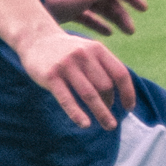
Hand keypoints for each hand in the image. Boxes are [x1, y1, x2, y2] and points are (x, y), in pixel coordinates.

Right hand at [17, 26, 136, 130]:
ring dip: (102, 113)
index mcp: (97, 49)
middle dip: (110, 105)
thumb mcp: (88, 50)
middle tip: (110, 118)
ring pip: (90, 94)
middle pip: (105, 86)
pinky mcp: (51, 76)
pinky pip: (67, 99)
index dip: (128, 93)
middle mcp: (83, 55)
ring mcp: (66, 65)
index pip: (120, 73)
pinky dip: (77, 113)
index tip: (129, 108)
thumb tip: (119, 96)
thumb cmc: (67, 51)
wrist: (36, 39)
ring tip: (109, 126)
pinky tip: (85, 124)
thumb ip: (103, 67)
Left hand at [42, 0, 147, 36]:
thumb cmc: (59, 0)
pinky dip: (100, 24)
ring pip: (102, 9)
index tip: (144, 9)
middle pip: (110, 0)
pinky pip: (90, 17)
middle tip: (131, 31)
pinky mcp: (71, 11)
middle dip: (122, 14)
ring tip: (126, 33)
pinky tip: (109, 34)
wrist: (32, 11)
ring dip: (114, 20)